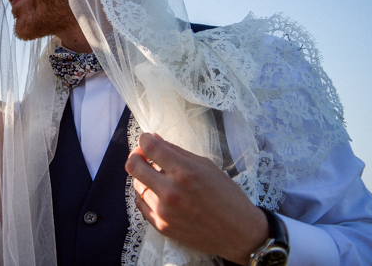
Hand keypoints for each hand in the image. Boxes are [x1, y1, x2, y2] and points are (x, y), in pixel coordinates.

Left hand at [125, 133, 267, 263]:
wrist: (238, 233)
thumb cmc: (227, 196)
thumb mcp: (206, 166)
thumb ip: (177, 152)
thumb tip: (154, 138)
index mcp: (185, 172)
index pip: (149, 147)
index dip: (144, 139)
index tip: (148, 140)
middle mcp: (170, 191)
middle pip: (133, 165)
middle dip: (137, 155)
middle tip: (145, 156)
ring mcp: (163, 211)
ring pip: (136, 184)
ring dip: (143, 176)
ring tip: (158, 177)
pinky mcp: (161, 226)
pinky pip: (140, 204)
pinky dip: (145, 195)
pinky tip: (158, 193)